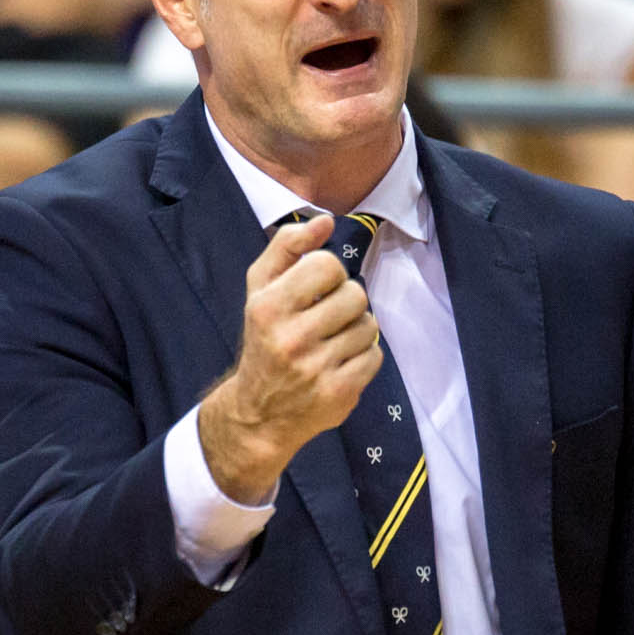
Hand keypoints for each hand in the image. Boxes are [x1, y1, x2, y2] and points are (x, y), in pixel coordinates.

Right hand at [194, 212, 376, 505]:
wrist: (259, 413)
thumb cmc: (265, 338)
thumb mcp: (260, 288)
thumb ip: (287, 246)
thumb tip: (325, 221)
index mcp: (268, 307)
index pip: (327, 265)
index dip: (330, 273)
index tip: (318, 289)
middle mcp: (290, 339)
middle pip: (355, 295)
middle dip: (346, 303)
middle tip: (327, 318)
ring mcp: (316, 369)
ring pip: (369, 326)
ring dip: (356, 330)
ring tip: (332, 342)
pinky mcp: (338, 393)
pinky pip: (374, 356)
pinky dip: (363, 356)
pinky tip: (340, 363)